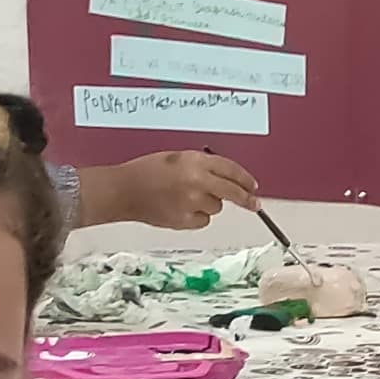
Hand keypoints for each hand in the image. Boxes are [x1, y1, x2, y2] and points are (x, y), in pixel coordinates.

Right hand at [77, 150, 261, 231]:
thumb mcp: (177, 158)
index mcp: (195, 161)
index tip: (253, 185)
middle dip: (246, 199)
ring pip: (216, 207)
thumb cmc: (147, 171)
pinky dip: (196, 217)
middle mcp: (198, 181)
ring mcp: (193, 202)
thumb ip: (202, 167)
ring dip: (208, 204)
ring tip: (185, 197)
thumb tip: (225, 178)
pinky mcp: (186, 220)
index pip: (231, 169)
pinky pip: (203, 220)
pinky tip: (179, 209)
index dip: (245, 178)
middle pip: (233, 192)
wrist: (124, 190)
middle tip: (254, 204)